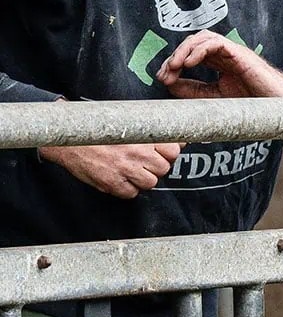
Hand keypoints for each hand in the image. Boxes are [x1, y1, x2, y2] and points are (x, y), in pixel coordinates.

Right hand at [38, 142, 182, 198]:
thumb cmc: (99, 129)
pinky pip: (132, 193)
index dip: (168, 153)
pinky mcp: (111, 183)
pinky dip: (129, 189)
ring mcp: (125, 170)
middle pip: (164, 168)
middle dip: (156, 166)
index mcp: (142, 137)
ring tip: (132, 170)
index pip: (173, 151)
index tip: (162, 152)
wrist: (69, 138)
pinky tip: (121, 179)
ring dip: (144, 179)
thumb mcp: (129, 122)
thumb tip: (179, 141)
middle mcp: (137, 154)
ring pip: (150, 182)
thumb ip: (153, 131)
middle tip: (144, 162)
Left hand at [157, 30, 282, 98]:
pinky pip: (217, 43)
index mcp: (219, 63)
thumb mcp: (214, 98)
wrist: (277, 108)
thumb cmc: (252, 103)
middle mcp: (225, 55)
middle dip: (175, 55)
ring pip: (203, 38)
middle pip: (193, 42)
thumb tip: (168, 84)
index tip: (162, 79)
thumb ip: (193, 90)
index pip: (190, 54)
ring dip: (184, 50)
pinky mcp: (240, 54)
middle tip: (164, 73)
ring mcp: (233, 52)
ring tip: (174, 66)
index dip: (173, 64)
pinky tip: (190, 63)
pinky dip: (200, 50)